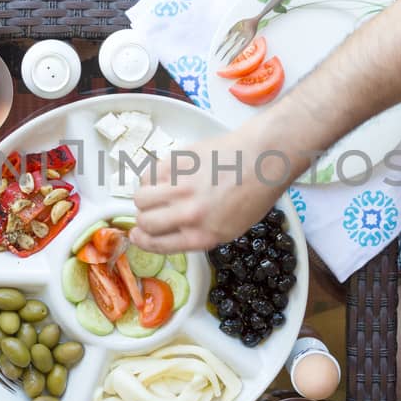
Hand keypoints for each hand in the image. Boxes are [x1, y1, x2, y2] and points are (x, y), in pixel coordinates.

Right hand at [131, 125, 297, 252]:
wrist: (264, 157)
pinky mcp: (177, 162)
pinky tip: (165, 176)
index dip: (142, 241)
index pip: (158, 244)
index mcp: (203, 235)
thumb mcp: (232, 227)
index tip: (137, 235)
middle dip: (143, 220)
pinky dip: (152, 177)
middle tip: (149, 213)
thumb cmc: (255, 192)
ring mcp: (181, 187)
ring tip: (156, 193)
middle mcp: (189, 214)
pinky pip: (149, 174)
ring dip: (144, 197)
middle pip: (145, 221)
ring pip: (140, 197)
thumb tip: (172, 230)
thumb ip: (200, 233)